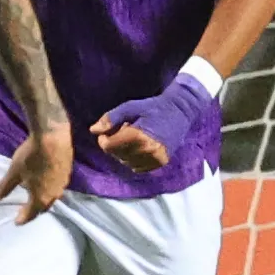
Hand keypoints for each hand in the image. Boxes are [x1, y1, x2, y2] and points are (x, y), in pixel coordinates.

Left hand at [0, 123, 71, 223]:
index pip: (31, 213)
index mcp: (40, 198)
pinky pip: (57, 186)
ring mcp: (63, 184)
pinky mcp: (67, 173)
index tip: (17, 222)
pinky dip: (49, 188)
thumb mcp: (13, 172)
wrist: (53, 137)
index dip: (23, 218)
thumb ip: (5, 187)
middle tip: (26, 211)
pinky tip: (45, 182)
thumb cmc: (31, 157)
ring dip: (43, 199)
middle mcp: (54, 195)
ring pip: (52, 197)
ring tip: (35, 197)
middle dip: (34, 210)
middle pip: (43, 207)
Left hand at [90, 75, 214, 173]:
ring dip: (123, 152)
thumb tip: (93, 130)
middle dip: (114, 144)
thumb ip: (110, 118)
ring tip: (133, 138)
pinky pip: (137, 167)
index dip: (104, 139)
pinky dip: (134, 159)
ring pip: (126, 162)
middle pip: (116, 155)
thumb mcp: (130, 107)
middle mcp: (147, 150)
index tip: (110, 130)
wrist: (180, 111)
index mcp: (138, 136)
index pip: (108, 147)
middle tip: (124, 131)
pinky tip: (139, 147)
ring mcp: (155, 159)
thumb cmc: (153, 107)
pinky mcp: (161, 163)